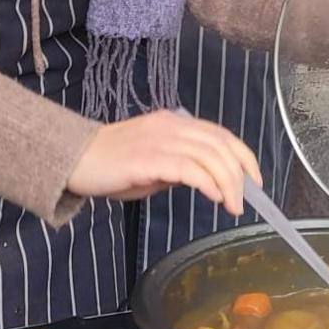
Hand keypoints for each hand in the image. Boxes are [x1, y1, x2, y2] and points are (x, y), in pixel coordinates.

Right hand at [66, 110, 262, 215]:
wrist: (73, 160)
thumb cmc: (112, 165)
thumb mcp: (155, 164)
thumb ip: (181, 167)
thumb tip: (208, 181)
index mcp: (175, 123)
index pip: (221, 134)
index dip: (244, 156)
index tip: (255, 179)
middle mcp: (172, 126)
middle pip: (221, 144)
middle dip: (241, 173)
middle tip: (246, 200)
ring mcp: (160, 140)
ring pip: (210, 156)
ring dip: (228, 183)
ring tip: (232, 205)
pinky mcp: (148, 158)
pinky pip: (189, 168)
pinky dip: (208, 183)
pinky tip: (214, 197)